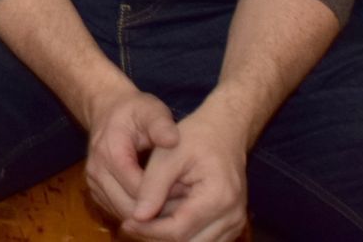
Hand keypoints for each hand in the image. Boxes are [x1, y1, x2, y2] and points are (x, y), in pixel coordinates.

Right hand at [83, 84, 181, 226]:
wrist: (108, 110)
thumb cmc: (134, 111)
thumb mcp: (150, 110)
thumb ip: (161, 125)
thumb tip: (173, 140)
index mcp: (109, 152)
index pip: (136, 187)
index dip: (163, 195)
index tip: (186, 194)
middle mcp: (96, 171)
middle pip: (128, 206)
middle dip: (156, 211)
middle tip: (184, 210)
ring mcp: (93, 183)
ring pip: (122, 213)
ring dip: (148, 217)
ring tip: (174, 210)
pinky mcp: (96, 191)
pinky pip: (118, 211)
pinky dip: (138, 214)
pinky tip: (158, 207)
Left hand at [117, 98, 250, 241]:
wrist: (225, 131)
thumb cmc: (196, 137)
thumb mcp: (168, 155)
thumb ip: (152, 186)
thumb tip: (137, 217)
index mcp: (218, 197)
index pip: (178, 229)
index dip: (149, 229)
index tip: (126, 222)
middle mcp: (232, 216)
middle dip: (157, 237)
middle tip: (130, 225)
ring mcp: (235, 223)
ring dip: (168, 237)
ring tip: (144, 221)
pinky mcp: (231, 225)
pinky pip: (203, 240)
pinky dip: (182, 234)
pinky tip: (161, 220)